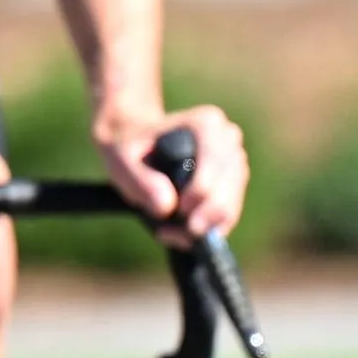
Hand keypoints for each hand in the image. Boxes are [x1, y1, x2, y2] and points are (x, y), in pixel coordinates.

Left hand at [100, 100, 245, 244]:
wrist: (137, 147)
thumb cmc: (130, 150)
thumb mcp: (121, 159)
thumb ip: (141, 181)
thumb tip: (166, 207)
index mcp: (207, 124)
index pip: (215, 162)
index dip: (200, 191)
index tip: (179, 210)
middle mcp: (228, 139)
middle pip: (228, 188)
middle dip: (204, 216)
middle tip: (173, 233)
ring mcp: (235, 162)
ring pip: (231, 205)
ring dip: (204, 227)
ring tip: (171, 234)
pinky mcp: (234, 184)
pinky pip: (229, 215)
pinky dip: (206, 230)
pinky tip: (181, 233)